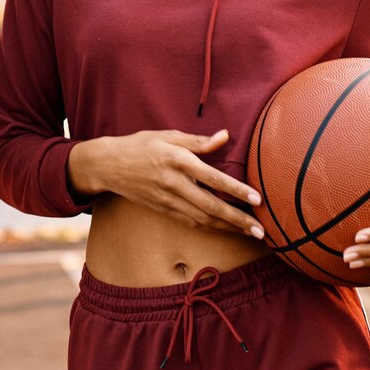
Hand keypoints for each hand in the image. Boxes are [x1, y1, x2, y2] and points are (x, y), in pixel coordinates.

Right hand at [69, 128, 264, 238]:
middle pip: (211, 205)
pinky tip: (225, 228)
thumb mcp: (167, 136)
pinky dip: (210, 226)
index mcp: (176, 160)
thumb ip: (198, 141)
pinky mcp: (162, 209)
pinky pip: (190, 221)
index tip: (256, 198)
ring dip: (228, 227)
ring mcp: (166, 199)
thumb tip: (225, 136)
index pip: (212, 178)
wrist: (108, 165)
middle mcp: (173, 182)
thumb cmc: (140, 145)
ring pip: (203, 218)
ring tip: (250, 233)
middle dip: (238, 219)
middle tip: (261, 230)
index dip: (236, 189)